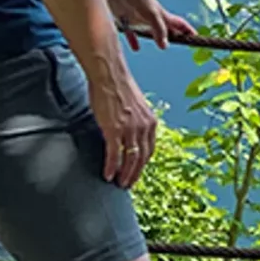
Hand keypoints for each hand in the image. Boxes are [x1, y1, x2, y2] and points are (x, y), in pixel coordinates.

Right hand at [86, 64, 160, 188]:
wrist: (109, 76)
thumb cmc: (119, 89)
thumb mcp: (136, 107)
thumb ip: (137, 122)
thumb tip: (132, 134)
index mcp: (151, 122)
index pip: (150, 150)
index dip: (144, 164)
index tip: (137, 173)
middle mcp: (144, 126)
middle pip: (142, 158)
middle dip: (136, 173)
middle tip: (128, 184)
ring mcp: (130, 129)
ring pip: (131, 159)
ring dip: (125, 174)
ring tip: (119, 183)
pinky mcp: (114, 129)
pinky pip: (115, 154)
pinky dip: (112, 166)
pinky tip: (108, 174)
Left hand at [104, 0, 193, 50]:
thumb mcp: (150, 12)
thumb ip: (158, 28)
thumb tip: (165, 46)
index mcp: (161, 13)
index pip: (178, 23)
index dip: (188, 30)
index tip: (196, 38)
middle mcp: (152, 16)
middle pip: (166, 27)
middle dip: (175, 35)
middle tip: (182, 44)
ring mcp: (138, 17)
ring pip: (150, 30)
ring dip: (156, 38)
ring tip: (162, 47)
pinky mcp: (124, 18)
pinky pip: (131, 32)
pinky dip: (134, 40)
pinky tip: (136, 48)